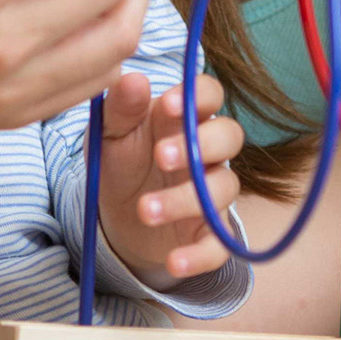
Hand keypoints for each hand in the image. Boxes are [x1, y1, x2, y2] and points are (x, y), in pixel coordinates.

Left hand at [96, 70, 243, 288]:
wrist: (117, 216)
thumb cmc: (121, 160)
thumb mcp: (110, 132)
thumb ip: (121, 107)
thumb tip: (132, 79)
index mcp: (185, 118)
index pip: (209, 94)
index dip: (198, 96)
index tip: (168, 104)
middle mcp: (207, 151)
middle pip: (230, 136)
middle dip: (201, 143)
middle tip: (161, 156)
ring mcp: (212, 192)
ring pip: (224, 188)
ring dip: (187, 199)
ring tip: (145, 210)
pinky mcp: (209, 233)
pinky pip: (220, 244)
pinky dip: (200, 255)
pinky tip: (174, 260)